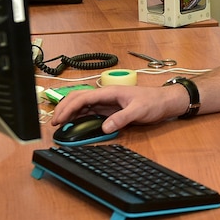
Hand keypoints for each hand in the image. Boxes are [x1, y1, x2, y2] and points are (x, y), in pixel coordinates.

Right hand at [51, 86, 175, 132]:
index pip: (83, 97)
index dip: (68, 107)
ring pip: (83, 104)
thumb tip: (105, 127)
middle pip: (78, 97)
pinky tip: (75, 123)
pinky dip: (80, 116)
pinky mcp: (111, 109)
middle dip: (64, 107)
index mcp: (110, 91)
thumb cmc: (154, 102)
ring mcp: (107, 102)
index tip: (59, 119)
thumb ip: (122, 118)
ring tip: (61, 124)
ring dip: (70, 112)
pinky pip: (91, 111)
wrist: (165, 102)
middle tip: (55, 122)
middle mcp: (106, 95)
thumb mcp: (139, 111)